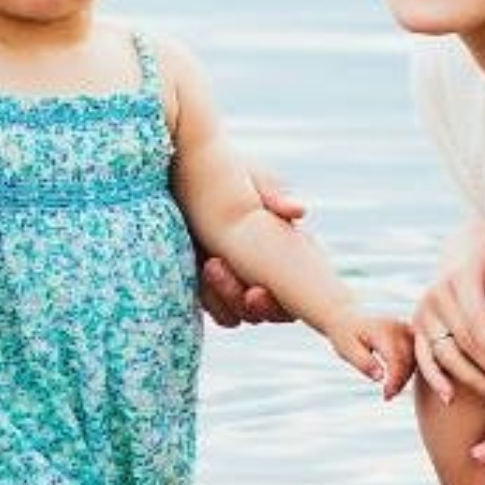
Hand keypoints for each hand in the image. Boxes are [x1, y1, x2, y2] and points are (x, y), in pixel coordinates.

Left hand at [199, 169, 304, 326]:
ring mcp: (234, 283)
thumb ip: (275, 195)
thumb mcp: (252, 177)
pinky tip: (196, 272)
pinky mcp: (206, 285)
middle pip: (266, 314)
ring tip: (211, 264)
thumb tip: (299, 210)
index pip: (292, 301)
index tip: (256, 290)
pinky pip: (211, 308)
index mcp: (285, 255)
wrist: (185, 169)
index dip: (278, 305)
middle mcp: (263, 276)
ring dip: (225, 299)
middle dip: (249, 305)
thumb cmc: (228, 169)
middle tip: (230, 278)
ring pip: (236, 315)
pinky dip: (206, 298)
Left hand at [323, 311, 415, 397]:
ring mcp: (405, 329)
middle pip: (409, 359)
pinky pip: (416, 355)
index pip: (396, 358)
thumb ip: (364, 363)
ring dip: (406, 377)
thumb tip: (380, 377)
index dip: (394, 380)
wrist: (346, 321)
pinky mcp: (409, 333)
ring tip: (390, 391)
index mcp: (382, 330)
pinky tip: (396, 381)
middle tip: (388, 395)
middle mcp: (397, 327)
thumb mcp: (347, 350)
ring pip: (416, 358)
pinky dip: (408, 370)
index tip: (386, 395)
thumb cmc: (345, 336)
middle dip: (401, 381)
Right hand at [415, 218, 484, 407]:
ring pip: (445, 355)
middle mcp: (435, 296)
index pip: (476, 320)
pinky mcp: (418, 328)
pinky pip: (424, 358)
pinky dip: (435, 379)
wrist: (469, 248)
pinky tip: (451, 398)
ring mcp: (423, 313)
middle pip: (462, 343)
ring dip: (473, 381)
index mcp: (460, 278)